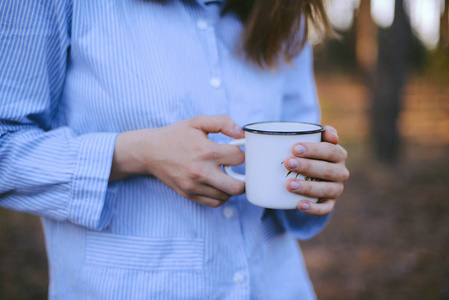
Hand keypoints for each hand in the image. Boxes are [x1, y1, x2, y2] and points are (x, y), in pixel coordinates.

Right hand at [110, 115, 245, 206]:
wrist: (150, 151)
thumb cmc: (176, 135)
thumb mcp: (198, 122)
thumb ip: (222, 122)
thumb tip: (242, 133)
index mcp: (206, 151)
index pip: (239, 158)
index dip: (242, 153)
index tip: (236, 151)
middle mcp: (201, 172)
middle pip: (238, 186)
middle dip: (244, 178)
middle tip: (240, 170)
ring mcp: (195, 186)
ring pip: (227, 196)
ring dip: (232, 186)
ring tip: (226, 175)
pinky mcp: (190, 194)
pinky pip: (215, 203)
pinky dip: (221, 196)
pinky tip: (218, 184)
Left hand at [284, 125, 348, 215]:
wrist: (306, 172)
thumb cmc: (306, 152)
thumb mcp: (310, 139)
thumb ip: (315, 131)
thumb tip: (329, 133)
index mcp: (338, 154)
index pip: (330, 150)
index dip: (314, 149)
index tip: (295, 148)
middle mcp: (341, 172)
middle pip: (327, 170)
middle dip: (307, 166)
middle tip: (288, 163)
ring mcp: (336, 189)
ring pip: (326, 190)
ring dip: (308, 187)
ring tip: (289, 184)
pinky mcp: (329, 203)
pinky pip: (325, 209)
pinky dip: (313, 208)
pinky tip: (299, 205)